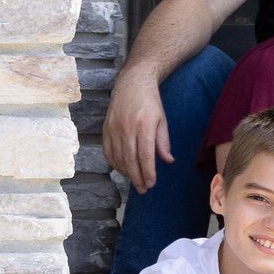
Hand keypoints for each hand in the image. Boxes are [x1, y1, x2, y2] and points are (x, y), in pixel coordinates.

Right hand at [102, 76, 171, 192]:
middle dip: (137, 177)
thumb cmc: (151, 102)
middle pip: (130, 160)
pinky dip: (114, 163)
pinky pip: (108, 151)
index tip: (151, 184)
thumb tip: (167, 161)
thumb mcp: (162, 120)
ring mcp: (113, 129)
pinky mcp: (105, 129)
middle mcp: (127, 128)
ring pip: (118, 158)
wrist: (131, 84)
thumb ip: (163, 142)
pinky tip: (122, 169)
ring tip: (135, 181)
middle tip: (143, 189)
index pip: (145, 155)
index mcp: (144, 126)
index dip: (147, 172)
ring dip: (126, 172)